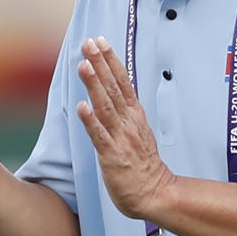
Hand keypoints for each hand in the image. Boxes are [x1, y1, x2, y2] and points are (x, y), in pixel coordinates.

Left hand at [76, 37, 174, 224]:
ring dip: (94, 85)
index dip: (111, 61)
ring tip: (84, 65)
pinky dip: (91, 121)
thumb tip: (113, 98)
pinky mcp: (112, 156)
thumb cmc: (143, 166)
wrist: (154, 194)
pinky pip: (99, 136)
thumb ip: (125, 115)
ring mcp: (120, 138)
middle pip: (113, 88)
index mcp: (135, 116)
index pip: (123, 83)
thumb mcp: (138, 133)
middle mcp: (128, 123)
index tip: (101, 41)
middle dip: (100, 64)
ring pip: (106, 107)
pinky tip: (81, 106)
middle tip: (89, 43)